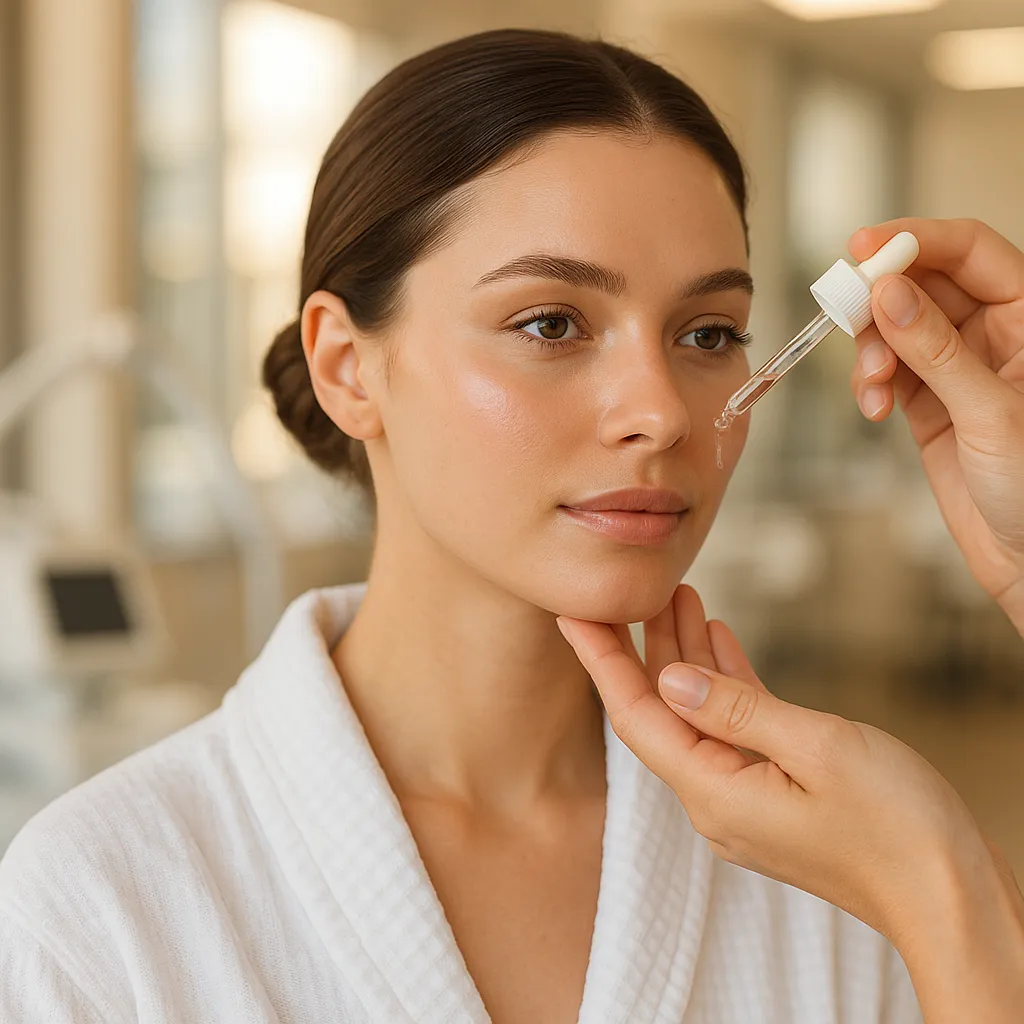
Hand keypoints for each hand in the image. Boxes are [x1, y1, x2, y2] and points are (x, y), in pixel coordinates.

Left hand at [556, 584, 993, 945]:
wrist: (953, 896)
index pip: (636, 714)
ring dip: (688, 653)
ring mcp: (746, 795)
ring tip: (679, 593)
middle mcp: (716, 796)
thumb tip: (669, 677)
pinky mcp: (777, 792)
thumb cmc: (897, 825)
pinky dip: (726, 680)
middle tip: (624, 588)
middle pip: (662, 708)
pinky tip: (719, 637)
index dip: (600, 660)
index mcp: (713, 789)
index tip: (571, 613)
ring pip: (699, 712)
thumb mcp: (816, 749)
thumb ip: (737, 709)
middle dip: (642, 645)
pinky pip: (736, 726)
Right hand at [847, 218, 1023, 629]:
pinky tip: (872, 406)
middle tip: (846, 313)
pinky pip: (889, 370)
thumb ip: (935, 350)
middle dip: (881, 298)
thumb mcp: (992, 412)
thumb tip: (889, 293)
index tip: (865, 247)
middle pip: (925, 284)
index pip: (972, 252)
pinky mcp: (930, 404)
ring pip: (899, 327)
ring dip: (871, 347)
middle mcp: (997, 335)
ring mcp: (959, 369)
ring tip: (872, 384)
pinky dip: (869, 383)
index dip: (917, 240)